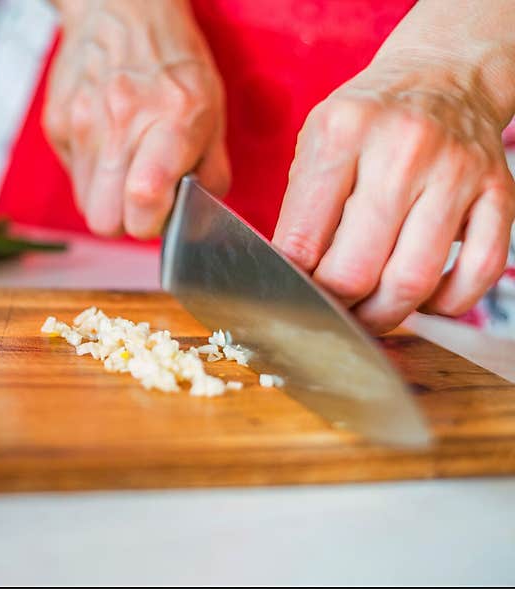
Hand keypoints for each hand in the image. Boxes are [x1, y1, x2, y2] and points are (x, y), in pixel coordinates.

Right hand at [44, 0, 229, 237]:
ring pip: (86, 206)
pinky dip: (91, 173)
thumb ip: (210, 170)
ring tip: (126, 166)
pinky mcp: (57, 125)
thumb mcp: (213, 109)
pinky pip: (74, 177)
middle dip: (125, 221)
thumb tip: (201, 212)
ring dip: (107, 199)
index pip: (143, 202)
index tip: (161, 214)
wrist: (122, 10)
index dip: (152, 224)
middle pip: (105, 222)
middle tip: (142, 198)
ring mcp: (82, 125)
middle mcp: (121, 125)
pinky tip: (107, 143)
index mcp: (169, 122)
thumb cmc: (173, 61)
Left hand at [273, 60, 514, 333]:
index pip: (303, 241)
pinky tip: (424, 299)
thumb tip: (292, 282)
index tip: (294, 294)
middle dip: (336, 306)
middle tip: (329, 311)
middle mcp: (402, 149)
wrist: (442, 75)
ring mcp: (456, 170)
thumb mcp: (316, 143)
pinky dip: (447, 303)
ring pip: (413, 280)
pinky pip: (478, 272)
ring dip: (384, 315)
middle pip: (357, 270)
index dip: (294, 283)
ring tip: (368, 314)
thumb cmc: (367, 122)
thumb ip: (301, 210)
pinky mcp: (498, 191)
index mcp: (343, 133)